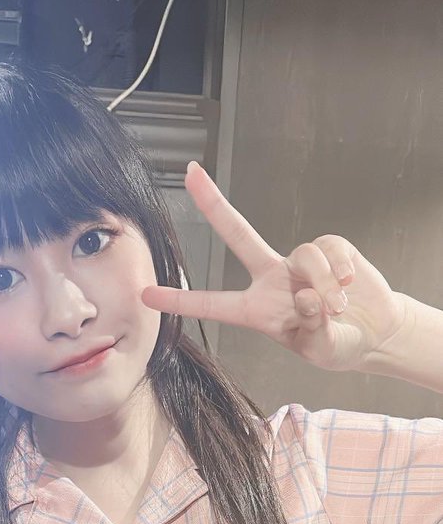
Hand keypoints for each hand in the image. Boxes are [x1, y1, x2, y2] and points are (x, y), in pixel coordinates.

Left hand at [141, 161, 406, 372]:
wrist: (375, 332)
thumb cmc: (338, 345)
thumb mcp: (321, 349)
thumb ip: (312, 327)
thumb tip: (306, 296)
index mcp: (257, 311)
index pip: (213, 304)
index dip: (181, 299)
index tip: (146, 294)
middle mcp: (271, 280)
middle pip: (239, 235)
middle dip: (215, 205)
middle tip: (191, 174)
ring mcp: (298, 262)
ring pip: (304, 256)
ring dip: (325, 283)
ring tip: (338, 307)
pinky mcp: (329, 249)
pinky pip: (330, 249)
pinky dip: (342, 270)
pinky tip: (350, 286)